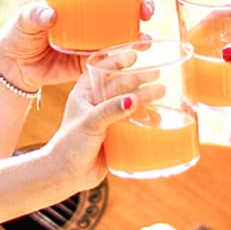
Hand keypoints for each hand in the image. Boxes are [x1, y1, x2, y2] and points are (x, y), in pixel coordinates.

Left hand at [0, 0, 154, 93]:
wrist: (15, 67)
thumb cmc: (18, 34)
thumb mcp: (23, 20)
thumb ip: (34, 14)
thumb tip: (50, 14)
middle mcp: (90, 12)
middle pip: (122, 2)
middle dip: (141, 2)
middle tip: (146, 8)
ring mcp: (93, 35)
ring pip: (124, 28)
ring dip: (139, 28)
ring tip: (145, 35)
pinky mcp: (92, 57)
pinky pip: (114, 55)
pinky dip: (129, 52)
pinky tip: (138, 51)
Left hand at [44, 57, 156, 190]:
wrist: (67, 174)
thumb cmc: (71, 145)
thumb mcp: (89, 123)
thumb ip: (111, 110)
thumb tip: (135, 99)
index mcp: (84, 94)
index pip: (101, 69)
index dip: (117, 60)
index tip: (135, 54)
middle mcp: (95, 103)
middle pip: (120, 85)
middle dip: (139, 78)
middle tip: (158, 74)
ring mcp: (106, 119)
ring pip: (128, 102)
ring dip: (145, 96)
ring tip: (163, 92)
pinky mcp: (115, 135)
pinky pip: (132, 121)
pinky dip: (145, 116)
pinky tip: (158, 115)